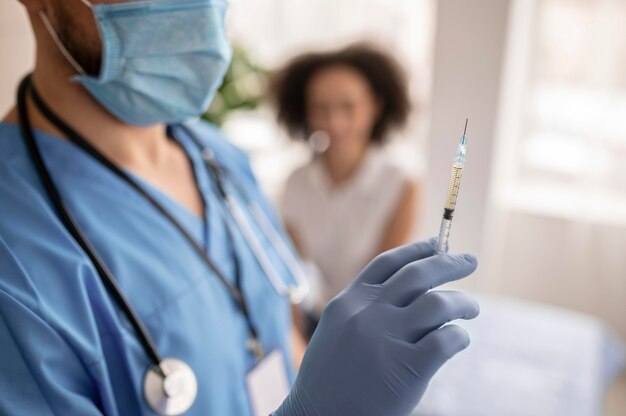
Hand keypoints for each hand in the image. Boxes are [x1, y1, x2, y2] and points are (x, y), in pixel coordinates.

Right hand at [275, 239, 478, 415]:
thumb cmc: (330, 377)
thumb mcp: (338, 329)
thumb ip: (365, 307)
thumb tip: (410, 288)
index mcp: (349, 302)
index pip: (389, 263)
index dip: (418, 249)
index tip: (440, 243)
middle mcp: (367, 314)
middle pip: (418, 275)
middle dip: (449, 263)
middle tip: (470, 261)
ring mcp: (386, 340)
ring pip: (438, 304)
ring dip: (462, 303)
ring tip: (472, 309)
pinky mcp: (406, 370)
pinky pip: (445, 340)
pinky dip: (459, 336)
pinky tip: (460, 340)